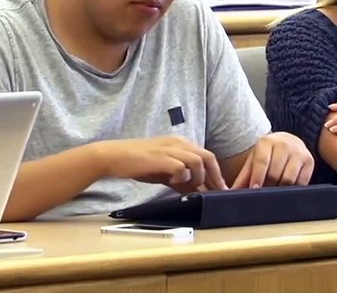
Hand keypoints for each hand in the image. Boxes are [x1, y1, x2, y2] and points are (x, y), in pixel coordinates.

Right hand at [96, 137, 227, 193]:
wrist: (115, 156)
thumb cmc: (139, 164)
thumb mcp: (164, 171)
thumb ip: (181, 179)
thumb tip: (196, 192)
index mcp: (180, 143)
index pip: (207, 155)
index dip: (216, 173)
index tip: (220, 189)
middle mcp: (178, 143)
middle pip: (208, 156)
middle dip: (215, 176)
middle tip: (217, 193)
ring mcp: (169, 149)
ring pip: (198, 160)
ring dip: (198, 177)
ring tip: (190, 187)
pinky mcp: (160, 157)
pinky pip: (181, 167)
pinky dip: (182, 178)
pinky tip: (173, 184)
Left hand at [231, 132, 314, 188]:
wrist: (288, 141)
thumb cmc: (267, 154)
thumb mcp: (254, 160)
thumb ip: (244, 176)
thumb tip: (232, 193)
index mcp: (266, 142)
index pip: (262, 162)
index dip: (257, 178)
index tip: (254, 190)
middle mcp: (284, 144)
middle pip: (275, 173)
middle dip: (267, 187)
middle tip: (263, 196)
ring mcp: (299, 152)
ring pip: (288, 179)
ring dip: (280, 190)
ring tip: (273, 194)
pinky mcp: (310, 161)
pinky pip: (301, 182)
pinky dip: (292, 190)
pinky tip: (286, 190)